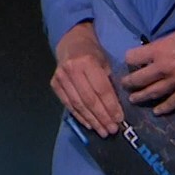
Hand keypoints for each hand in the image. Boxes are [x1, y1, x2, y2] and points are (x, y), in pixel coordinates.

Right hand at [52, 22, 123, 137]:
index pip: (101, 89)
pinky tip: (89, 124)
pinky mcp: (54, 84)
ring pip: (78, 104)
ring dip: (92, 120)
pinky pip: (68, 104)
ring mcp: (61, 77)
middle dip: (102, 117)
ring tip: (103, 131)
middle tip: (111, 129)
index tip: (119, 119)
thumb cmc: (93, 54)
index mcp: (88, 62)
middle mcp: (72, 70)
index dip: (111, 106)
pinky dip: (79, 116)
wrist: (71, 43)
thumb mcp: (105, 63)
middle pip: (89, 99)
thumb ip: (109, 83)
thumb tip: (116, 109)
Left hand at [121, 19, 174, 113]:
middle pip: (138, 78)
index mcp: (160, 49)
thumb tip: (154, 53)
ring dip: (140, 97)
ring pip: (152, 93)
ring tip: (133, 100)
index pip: (132, 57)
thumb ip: (163, 46)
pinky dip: (163, 108)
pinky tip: (157, 111)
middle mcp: (164, 67)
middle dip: (129, 82)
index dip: (130, 59)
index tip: (131, 62)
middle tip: (124, 84)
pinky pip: (172, 102)